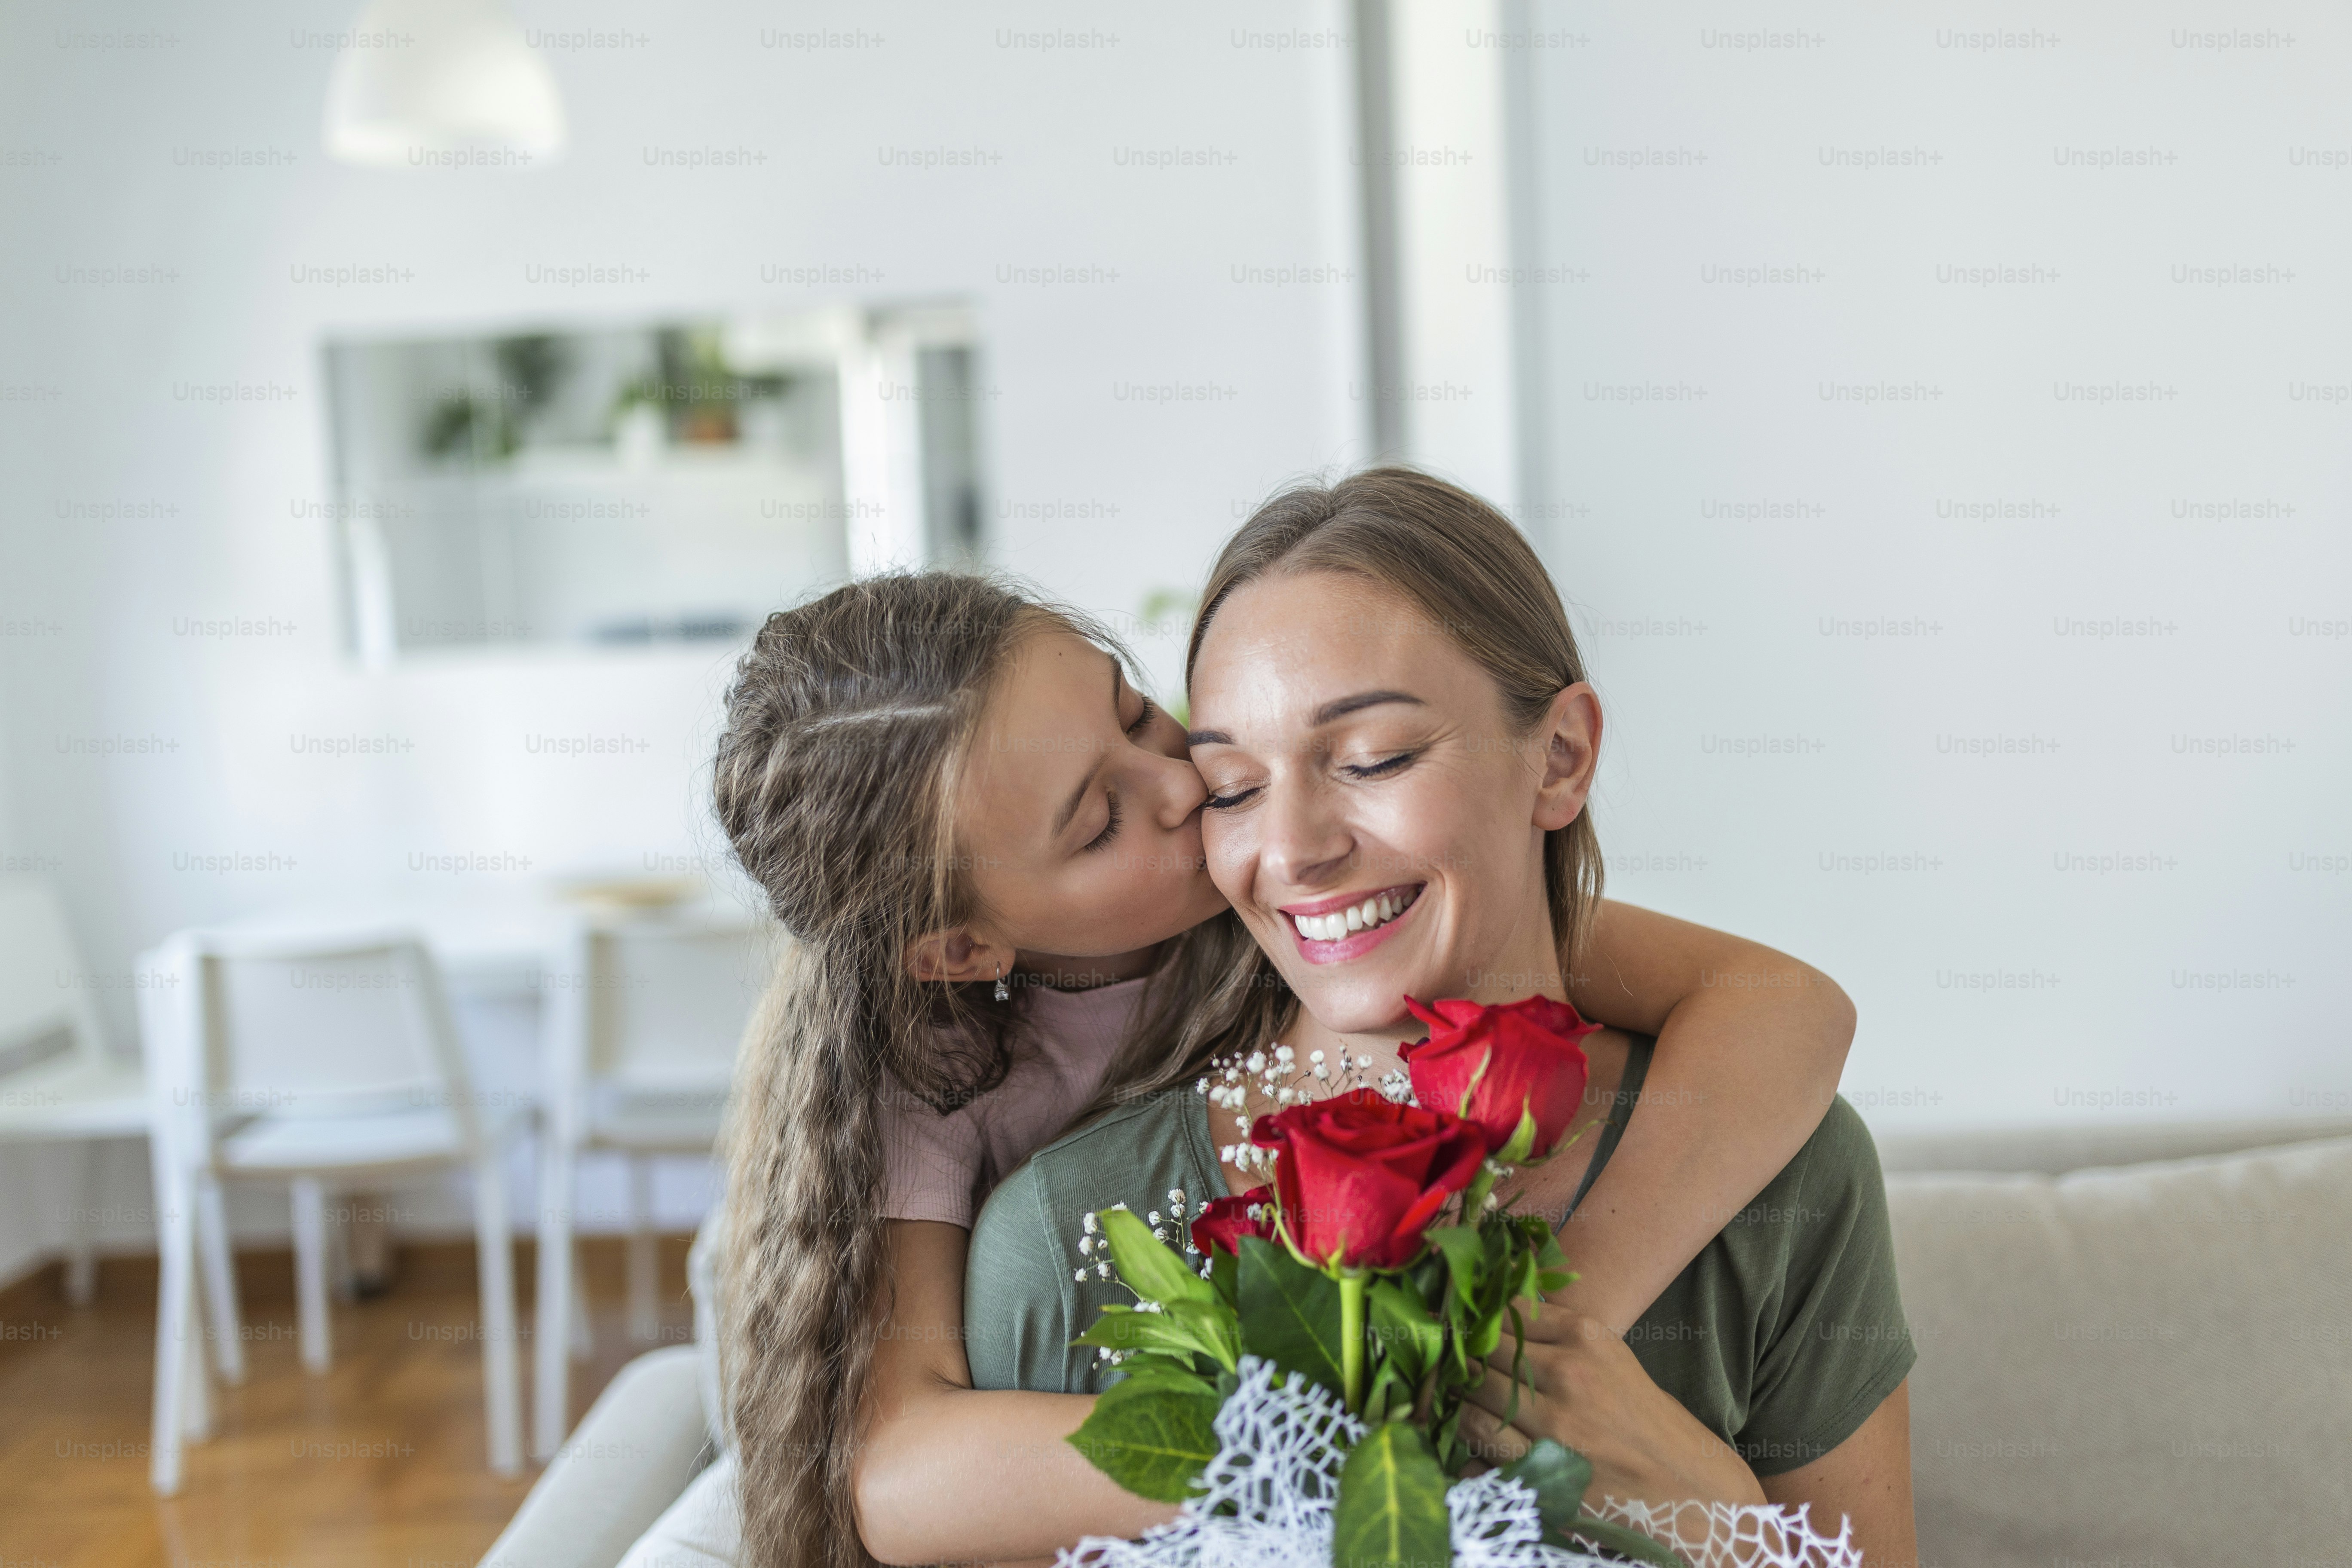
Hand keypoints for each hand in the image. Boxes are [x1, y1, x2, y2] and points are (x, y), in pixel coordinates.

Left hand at [1457, 1306, 1765, 1511]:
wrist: (1697, 1496)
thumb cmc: (1651, 1428)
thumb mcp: (1613, 1364)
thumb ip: (1557, 1341)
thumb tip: (1493, 1324)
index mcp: (1587, 1337)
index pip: (1503, 1310)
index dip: (1475, 1319)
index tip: (1460, 1325)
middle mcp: (1567, 1375)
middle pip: (1478, 1355)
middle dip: (1459, 1363)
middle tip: (1450, 1371)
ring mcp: (1553, 1428)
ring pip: (1469, 1405)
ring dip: (1459, 1408)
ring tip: (1461, 1410)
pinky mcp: (1544, 1476)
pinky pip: (1477, 1458)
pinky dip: (1468, 1455)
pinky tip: (1476, 1453)